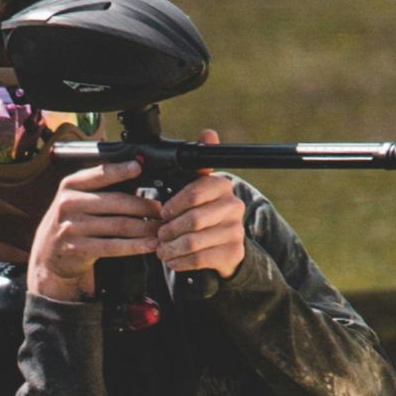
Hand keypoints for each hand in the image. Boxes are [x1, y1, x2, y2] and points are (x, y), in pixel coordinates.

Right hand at [27, 158, 163, 301]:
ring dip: (145, 228)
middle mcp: (69, 203)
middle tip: (162, 211)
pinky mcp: (78, 248)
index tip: (139, 168)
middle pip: (116, 202)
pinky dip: (135, 246)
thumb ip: (101, 189)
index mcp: (71, 185)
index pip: (100, 174)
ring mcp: (72, 227)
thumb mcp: (78, 199)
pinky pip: (112, 246)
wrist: (49, 253)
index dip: (121, 170)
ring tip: (160, 229)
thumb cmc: (72, 221)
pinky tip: (149, 245)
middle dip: (144, 207)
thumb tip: (138, 178)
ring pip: (118, 225)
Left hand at [156, 130, 245, 279]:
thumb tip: (209, 133)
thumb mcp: (198, 188)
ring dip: (172, 248)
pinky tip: (172, 260)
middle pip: (193, 220)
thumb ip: (198, 165)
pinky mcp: (233, 253)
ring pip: (194, 241)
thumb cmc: (203, 212)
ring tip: (162, 250)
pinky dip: (181, 261)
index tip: (163, 213)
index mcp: (223, 186)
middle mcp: (234, 207)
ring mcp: (236, 231)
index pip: (195, 192)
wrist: (225, 245)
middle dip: (170, 230)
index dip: (174, 205)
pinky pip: (200, 259)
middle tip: (159, 235)